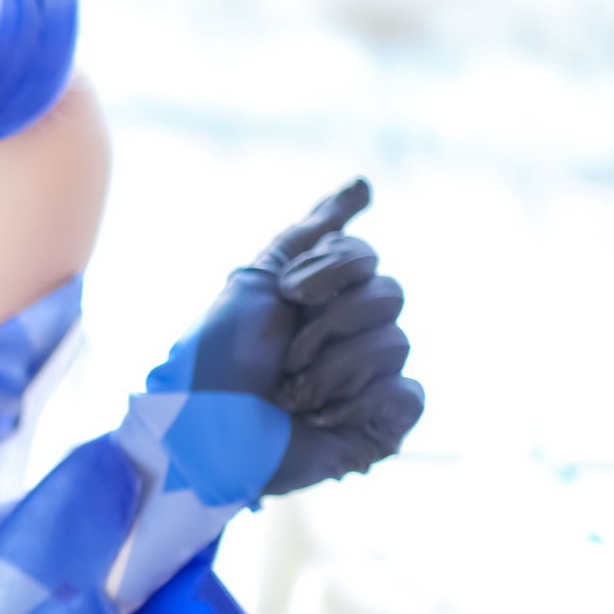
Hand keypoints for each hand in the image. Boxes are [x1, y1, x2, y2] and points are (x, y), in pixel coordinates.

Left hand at [172, 181, 423, 498]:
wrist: (206, 429)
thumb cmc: (219, 357)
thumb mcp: (257, 279)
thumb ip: (310, 233)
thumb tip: (364, 184)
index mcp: (327, 296)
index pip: (366, 257)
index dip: (328, 273)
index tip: (287, 296)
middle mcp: (354, 332)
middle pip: (389, 295)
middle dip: (329, 324)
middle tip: (285, 358)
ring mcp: (372, 379)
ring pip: (396, 343)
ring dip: (332, 370)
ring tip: (292, 397)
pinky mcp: (384, 425)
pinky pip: (408, 394)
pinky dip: (362, 402)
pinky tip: (323, 418)